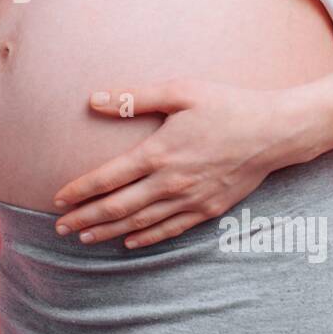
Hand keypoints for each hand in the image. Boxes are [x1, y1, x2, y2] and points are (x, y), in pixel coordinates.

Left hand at [52, 78, 314, 248]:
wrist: (275, 131)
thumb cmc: (226, 105)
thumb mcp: (180, 91)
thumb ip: (135, 98)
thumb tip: (94, 100)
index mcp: (159, 152)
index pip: (107, 178)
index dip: (80, 191)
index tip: (58, 199)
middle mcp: (170, 182)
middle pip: (117, 207)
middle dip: (85, 219)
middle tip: (59, 228)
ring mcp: (190, 200)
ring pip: (140, 222)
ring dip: (108, 232)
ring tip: (84, 238)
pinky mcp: (208, 209)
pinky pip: (170, 229)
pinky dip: (146, 238)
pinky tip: (129, 241)